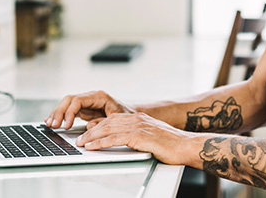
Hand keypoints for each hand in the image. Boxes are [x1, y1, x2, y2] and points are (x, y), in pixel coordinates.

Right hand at [45, 90, 135, 129]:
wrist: (132, 114)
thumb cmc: (127, 116)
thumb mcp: (118, 119)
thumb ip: (103, 122)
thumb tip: (88, 126)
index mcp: (99, 96)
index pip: (78, 100)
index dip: (70, 112)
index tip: (66, 125)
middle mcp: (91, 96)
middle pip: (69, 99)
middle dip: (59, 112)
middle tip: (53, 125)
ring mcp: (86, 102)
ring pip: (67, 104)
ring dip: (57, 113)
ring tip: (48, 124)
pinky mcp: (84, 109)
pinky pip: (69, 110)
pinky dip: (60, 115)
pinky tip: (51, 121)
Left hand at [76, 112, 200, 165]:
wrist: (186, 145)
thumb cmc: (172, 145)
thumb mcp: (151, 138)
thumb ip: (138, 137)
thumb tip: (126, 142)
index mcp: (139, 118)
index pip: (113, 120)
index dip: (98, 126)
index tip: (87, 132)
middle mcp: (137, 119)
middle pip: (107, 123)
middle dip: (91, 131)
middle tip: (79, 139)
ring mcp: (138, 126)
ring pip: (108, 130)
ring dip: (92, 137)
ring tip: (81, 143)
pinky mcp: (139, 136)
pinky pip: (115, 139)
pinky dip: (101, 142)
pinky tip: (93, 146)